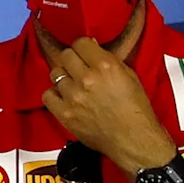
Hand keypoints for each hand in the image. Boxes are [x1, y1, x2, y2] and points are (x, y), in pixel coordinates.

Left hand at [35, 29, 177, 172]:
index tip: (85, 53)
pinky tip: (64, 98)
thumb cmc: (136, 108)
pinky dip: (55, 95)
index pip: (80, 42)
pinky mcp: (65, 114)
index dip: (83, 47)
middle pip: (65, 56)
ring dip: (64, 78)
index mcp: (105, 66)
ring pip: (55, 74)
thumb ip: (109, 60)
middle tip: (79, 69)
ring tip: (73, 85)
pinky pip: (47, 95)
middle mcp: (87, 78)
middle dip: (73, 60)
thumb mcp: (129, 76)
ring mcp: (73, 96)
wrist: (134, 139)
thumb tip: (92, 48)